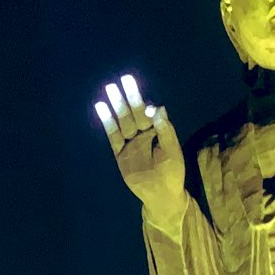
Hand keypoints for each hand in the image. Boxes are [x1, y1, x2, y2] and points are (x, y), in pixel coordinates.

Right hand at [95, 73, 187, 229]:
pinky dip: (107, 123)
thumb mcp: (173, 151)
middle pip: (134, 112)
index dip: (146, 106)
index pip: (150, 113)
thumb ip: (166, 130)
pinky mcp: (120, 154)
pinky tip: (101, 108)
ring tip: (109, 89)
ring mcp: (130, 144)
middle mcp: (143, 135)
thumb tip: (158, 109)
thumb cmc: (172, 172)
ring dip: (116, 105)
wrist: (162, 195)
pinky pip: (113, 136)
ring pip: (122, 121)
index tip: (145, 103)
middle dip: (128, 96)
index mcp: (157, 131)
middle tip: (123, 79)